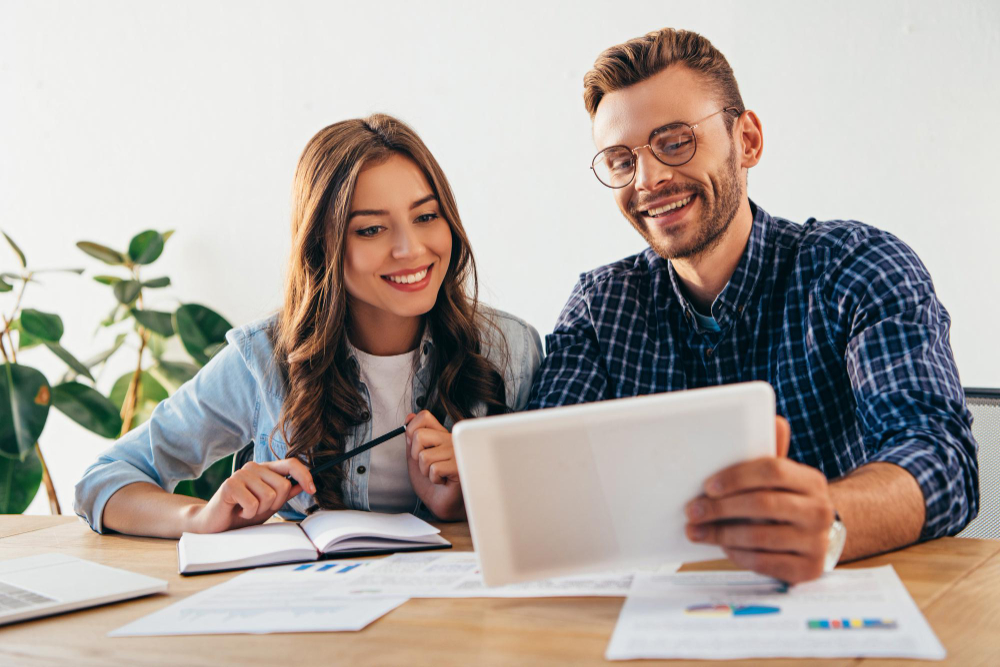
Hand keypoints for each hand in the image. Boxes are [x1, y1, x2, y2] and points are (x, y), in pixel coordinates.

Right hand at [188, 458, 315, 533]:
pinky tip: (238, 512)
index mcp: (265, 469)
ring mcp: (241, 474)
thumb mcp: (268, 505)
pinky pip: (253, 503)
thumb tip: (304, 485)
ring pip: (270, 495)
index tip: (312, 490)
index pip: (291, 463)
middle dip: (276, 503)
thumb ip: (285, 494)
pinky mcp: (230, 484)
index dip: (304, 476)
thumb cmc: (241, 513)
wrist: (215, 524)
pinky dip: (248, 514)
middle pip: (284, 485)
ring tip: (247, 510)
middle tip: (259, 509)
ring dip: (260, 510)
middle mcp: (254, 467)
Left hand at [405, 410, 464, 519]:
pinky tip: (444, 480)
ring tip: (436, 474)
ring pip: (424, 455)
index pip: (424, 416)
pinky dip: (434, 479)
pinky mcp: (460, 466)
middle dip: (416, 455)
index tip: (415, 446)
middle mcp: (451, 439)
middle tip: (428, 464)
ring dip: (425, 470)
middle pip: (419, 435)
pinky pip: (434, 469)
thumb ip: (412, 438)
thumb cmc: (433, 482)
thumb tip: (409, 416)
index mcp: (441, 434)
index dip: (412, 430)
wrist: (444, 504)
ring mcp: (457, 451)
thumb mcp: (416, 457)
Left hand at [684, 417, 835, 583]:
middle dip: (721, 507)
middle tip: (692, 510)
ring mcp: (817, 542)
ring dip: (722, 533)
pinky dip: (738, 554)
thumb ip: (769, 452)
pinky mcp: (809, 570)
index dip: (736, 476)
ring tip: (697, 531)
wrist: (812, 538)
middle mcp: (820, 510)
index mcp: (811, 480)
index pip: (772, 470)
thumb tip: (774, 419)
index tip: (708, 485)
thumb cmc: (784, 501)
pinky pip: (765, 562)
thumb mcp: (779, 477)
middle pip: (763, 504)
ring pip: (760, 537)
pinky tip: (723, 546)